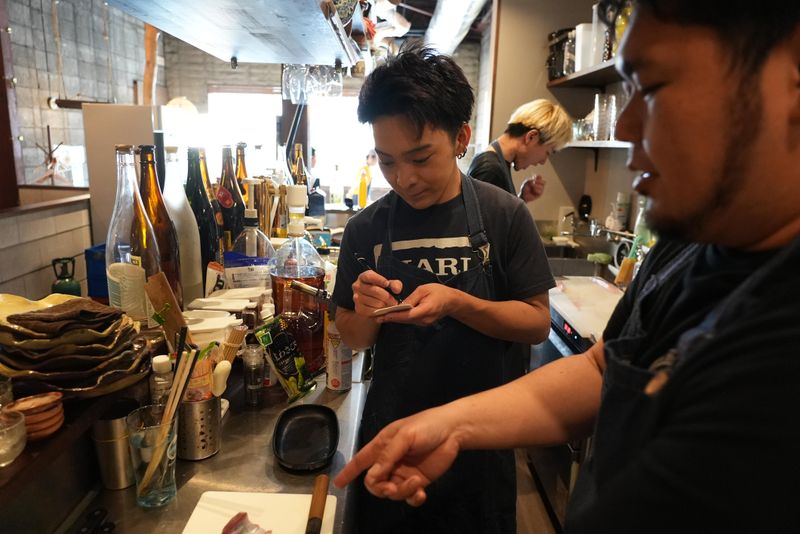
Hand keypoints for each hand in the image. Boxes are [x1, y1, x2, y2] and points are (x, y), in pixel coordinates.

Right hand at [333, 408, 461, 506]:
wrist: (454, 430)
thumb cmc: (426, 426)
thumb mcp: (404, 436)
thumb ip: (388, 455)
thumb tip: (373, 476)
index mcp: (382, 446)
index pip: (360, 461)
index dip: (348, 472)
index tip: (338, 484)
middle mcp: (390, 462)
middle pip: (374, 483)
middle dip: (381, 488)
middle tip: (393, 487)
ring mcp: (404, 473)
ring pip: (392, 492)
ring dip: (401, 492)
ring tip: (416, 483)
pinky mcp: (419, 481)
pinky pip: (409, 497)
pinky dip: (413, 498)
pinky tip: (421, 493)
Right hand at [352, 270, 403, 316]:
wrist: (375, 304)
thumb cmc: (383, 290)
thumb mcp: (390, 285)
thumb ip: (395, 284)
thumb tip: (396, 290)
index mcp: (363, 277)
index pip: (369, 276)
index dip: (379, 280)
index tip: (387, 284)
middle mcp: (357, 286)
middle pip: (373, 290)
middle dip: (387, 297)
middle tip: (395, 301)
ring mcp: (356, 297)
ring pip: (373, 301)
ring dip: (384, 305)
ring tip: (390, 305)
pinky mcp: (358, 309)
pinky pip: (370, 311)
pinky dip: (379, 311)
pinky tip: (384, 310)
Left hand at [375, 283, 454, 325]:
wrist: (452, 302)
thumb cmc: (439, 292)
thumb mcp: (424, 290)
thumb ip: (412, 298)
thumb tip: (400, 305)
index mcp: (426, 310)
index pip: (407, 315)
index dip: (394, 316)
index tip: (383, 315)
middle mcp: (424, 319)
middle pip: (405, 320)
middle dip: (390, 319)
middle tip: (376, 317)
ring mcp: (424, 323)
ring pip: (407, 321)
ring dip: (394, 319)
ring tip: (381, 317)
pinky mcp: (423, 323)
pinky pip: (410, 321)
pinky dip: (401, 318)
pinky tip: (392, 316)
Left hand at [519, 175, 545, 201]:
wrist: (523, 195)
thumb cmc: (524, 189)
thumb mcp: (526, 183)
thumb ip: (530, 180)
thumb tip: (535, 178)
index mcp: (536, 181)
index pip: (540, 177)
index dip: (538, 176)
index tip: (533, 177)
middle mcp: (540, 185)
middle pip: (544, 182)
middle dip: (539, 181)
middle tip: (534, 182)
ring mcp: (540, 190)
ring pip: (542, 186)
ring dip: (537, 185)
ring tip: (532, 187)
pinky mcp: (540, 194)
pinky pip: (540, 191)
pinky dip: (536, 190)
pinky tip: (533, 190)